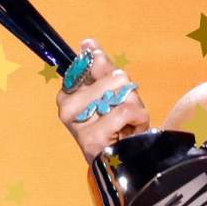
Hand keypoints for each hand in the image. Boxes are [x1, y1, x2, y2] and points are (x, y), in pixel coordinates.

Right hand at [56, 37, 149, 164]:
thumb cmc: (117, 126)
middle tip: (123, 113)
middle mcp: (67, 107)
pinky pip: (128, 111)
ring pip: (122, 91)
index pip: (90, 63)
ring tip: (127, 124)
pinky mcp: (92, 138)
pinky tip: (130, 132)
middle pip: (115, 76)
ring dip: (135, 107)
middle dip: (128, 94)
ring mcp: (78, 123)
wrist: (124, 162)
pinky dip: (139, 119)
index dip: (110, 72)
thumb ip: (102, 69)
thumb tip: (88, 43)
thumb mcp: (111, 93)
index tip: (113, 90)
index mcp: (68, 92)